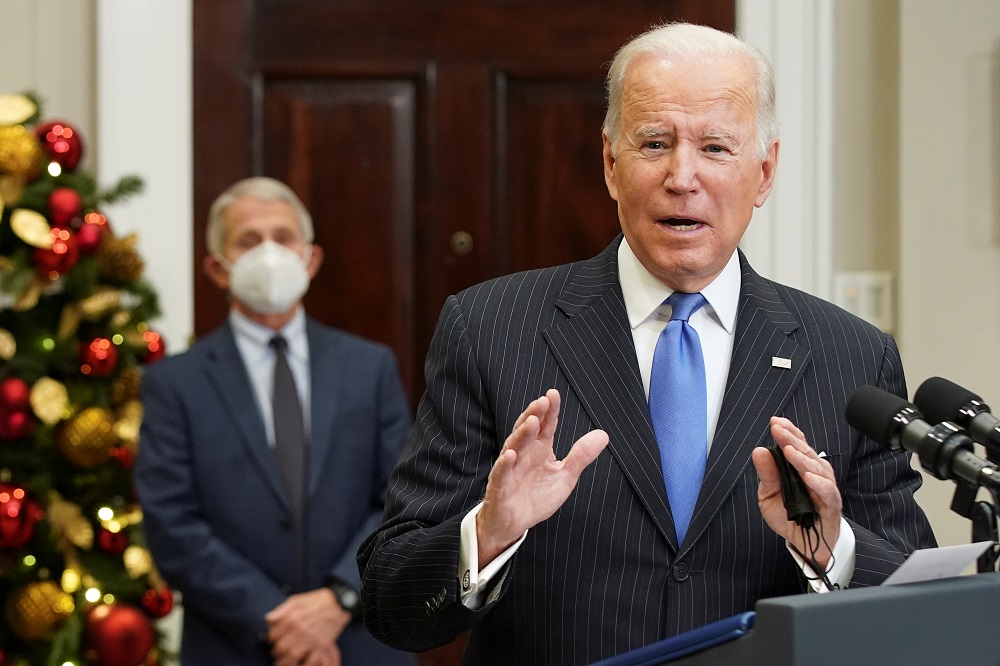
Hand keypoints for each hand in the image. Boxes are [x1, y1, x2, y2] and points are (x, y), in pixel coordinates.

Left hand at [266, 588, 348, 665]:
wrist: (339, 603)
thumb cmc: (317, 600)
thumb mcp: (297, 600)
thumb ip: (281, 609)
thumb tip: (268, 618)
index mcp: (292, 617)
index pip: (273, 634)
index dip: (270, 638)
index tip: (272, 639)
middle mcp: (300, 629)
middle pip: (280, 647)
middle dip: (275, 651)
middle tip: (276, 651)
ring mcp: (311, 638)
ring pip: (291, 656)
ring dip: (284, 661)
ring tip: (282, 661)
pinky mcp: (321, 645)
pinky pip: (308, 660)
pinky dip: (300, 663)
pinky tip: (296, 663)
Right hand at [477, 389, 608, 566]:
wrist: (513, 523)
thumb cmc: (536, 497)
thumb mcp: (565, 476)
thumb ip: (581, 455)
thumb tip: (603, 434)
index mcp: (539, 448)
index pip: (546, 425)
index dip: (550, 411)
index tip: (554, 395)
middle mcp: (523, 453)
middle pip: (528, 430)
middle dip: (534, 415)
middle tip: (543, 401)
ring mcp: (510, 468)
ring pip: (514, 446)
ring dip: (522, 434)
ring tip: (532, 421)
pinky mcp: (500, 486)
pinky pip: (501, 473)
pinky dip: (504, 464)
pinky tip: (511, 454)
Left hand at [752, 416, 841, 568]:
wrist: (805, 544)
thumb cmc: (790, 516)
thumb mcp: (769, 495)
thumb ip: (766, 475)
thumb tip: (759, 451)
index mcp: (799, 468)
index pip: (797, 444)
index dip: (789, 432)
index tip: (775, 422)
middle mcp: (814, 474)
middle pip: (805, 452)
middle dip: (791, 439)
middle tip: (778, 430)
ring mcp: (824, 488)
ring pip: (816, 468)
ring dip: (802, 459)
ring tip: (789, 451)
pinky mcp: (831, 505)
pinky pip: (828, 492)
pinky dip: (819, 484)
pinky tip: (808, 477)